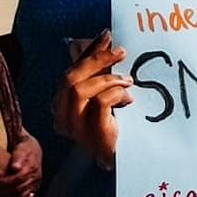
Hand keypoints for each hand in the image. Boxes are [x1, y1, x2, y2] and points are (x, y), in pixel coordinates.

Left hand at [0, 133, 41, 196]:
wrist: (34, 150)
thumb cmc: (24, 149)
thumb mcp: (21, 149)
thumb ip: (18, 158)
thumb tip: (15, 168)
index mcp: (32, 168)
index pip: (17, 179)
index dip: (4, 183)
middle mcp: (35, 178)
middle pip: (19, 189)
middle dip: (4, 191)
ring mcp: (35, 184)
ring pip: (22, 196)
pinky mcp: (33, 188)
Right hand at [53, 30, 132, 164]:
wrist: (133, 161)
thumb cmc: (120, 129)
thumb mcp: (108, 99)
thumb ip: (102, 76)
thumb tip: (107, 43)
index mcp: (63, 107)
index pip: (69, 72)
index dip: (87, 52)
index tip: (106, 35)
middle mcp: (63, 119)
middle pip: (69, 79)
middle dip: (96, 60)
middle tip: (121, 52)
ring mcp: (76, 130)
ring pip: (78, 90)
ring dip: (107, 78)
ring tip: (128, 80)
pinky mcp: (94, 136)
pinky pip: (99, 103)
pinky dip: (115, 94)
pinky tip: (129, 98)